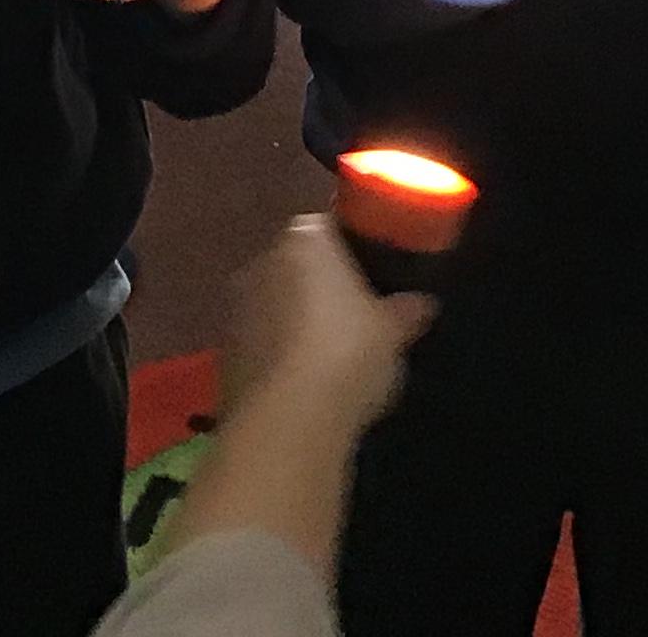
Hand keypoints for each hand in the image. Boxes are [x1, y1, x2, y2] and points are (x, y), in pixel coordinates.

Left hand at [225, 214, 435, 435]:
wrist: (288, 419)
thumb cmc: (347, 354)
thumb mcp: (393, 332)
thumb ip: (407, 310)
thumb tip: (423, 303)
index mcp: (305, 238)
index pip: (330, 228)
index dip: (354, 252)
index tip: (374, 279)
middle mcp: (263, 259)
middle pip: (299, 266)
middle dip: (322, 288)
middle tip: (357, 320)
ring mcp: (236, 305)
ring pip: (276, 304)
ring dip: (296, 322)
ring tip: (331, 359)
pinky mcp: (224, 350)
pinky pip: (260, 342)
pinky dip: (279, 355)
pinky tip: (304, 384)